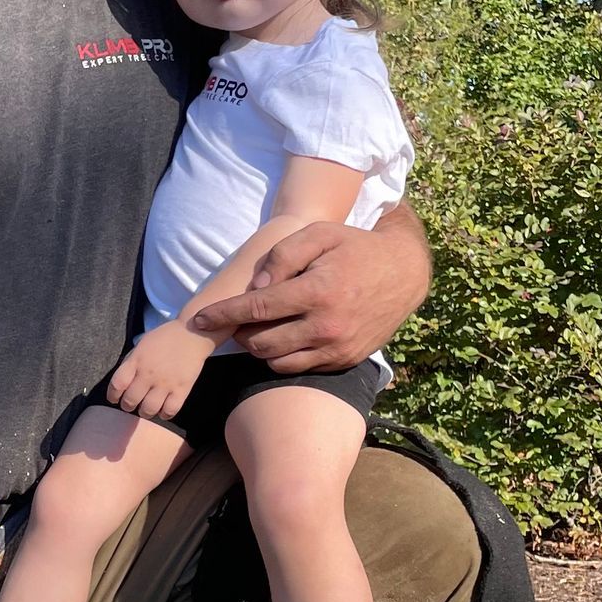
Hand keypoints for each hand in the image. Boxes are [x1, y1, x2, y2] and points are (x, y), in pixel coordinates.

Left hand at [107, 320, 208, 421]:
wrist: (191, 333)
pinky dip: (164, 414)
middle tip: (131, 405)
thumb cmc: (165, 338)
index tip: (114, 399)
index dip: (112, 395)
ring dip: (144, 412)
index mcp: (136, 361)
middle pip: (130, 401)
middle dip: (127, 406)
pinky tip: (163, 410)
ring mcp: (165, 383)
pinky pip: (170, 410)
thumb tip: (123, 382)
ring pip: (148, 410)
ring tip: (146, 409)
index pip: (117, 384)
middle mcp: (148, 374)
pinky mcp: (182, 389)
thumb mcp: (142, 345)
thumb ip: (131, 362)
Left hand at [190, 217, 427, 372]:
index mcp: (318, 291)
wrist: (403, 274)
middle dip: (239, 332)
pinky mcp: (344, 361)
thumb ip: (283, 255)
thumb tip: (257, 287)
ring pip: (276, 362)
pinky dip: (283, 356)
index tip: (199, 319)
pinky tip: (284, 335)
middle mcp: (327, 326)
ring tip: (260, 326)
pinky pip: (298, 368)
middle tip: (236, 319)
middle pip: (260, 343)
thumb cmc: (354, 248)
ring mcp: (336, 348)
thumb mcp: (319, 234)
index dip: (222, 315)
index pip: (256, 309)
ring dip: (259, 347)